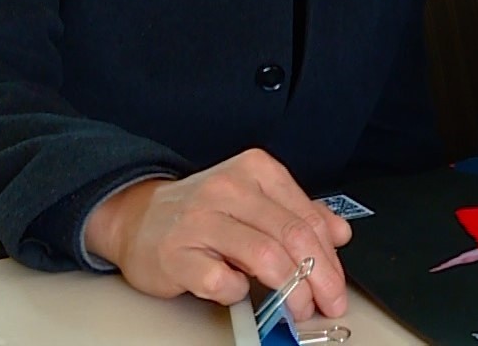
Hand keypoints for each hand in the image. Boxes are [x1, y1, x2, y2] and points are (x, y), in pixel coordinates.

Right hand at [83, 149, 352, 319]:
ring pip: (264, 256)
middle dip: (318, 277)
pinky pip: (222, 280)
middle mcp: (228, 189)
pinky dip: (239, 292)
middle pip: (291, 236)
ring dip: (290, 290)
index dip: (329, 257)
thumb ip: (298, 213)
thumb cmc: (203, 212)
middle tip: (327, 302)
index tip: (337, 284)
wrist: (138, 219)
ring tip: (297, 307)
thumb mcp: (255, 200)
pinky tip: (238, 291)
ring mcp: (200, 220)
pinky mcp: (176, 254)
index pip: (306, 217)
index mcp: (255, 170)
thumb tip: (340, 234)